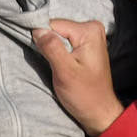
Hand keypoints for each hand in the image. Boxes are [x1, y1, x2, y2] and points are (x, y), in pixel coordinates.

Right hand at [32, 18, 124, 136]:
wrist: (99, 111)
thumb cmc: (84, 95)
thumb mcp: (65, 72)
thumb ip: (51, 48)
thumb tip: (37, 30)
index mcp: (89, 31)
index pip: (53, 25)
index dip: (44, 42)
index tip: (49, 59)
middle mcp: (92, 27)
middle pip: (56, 29)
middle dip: (50, 46)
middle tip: (56, 66)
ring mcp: (90, 35)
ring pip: (58, 35)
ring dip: (53, 50)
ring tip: (61, 67)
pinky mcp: (86, 43)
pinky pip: (63, 41)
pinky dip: (59, 52)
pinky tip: (64, 65)